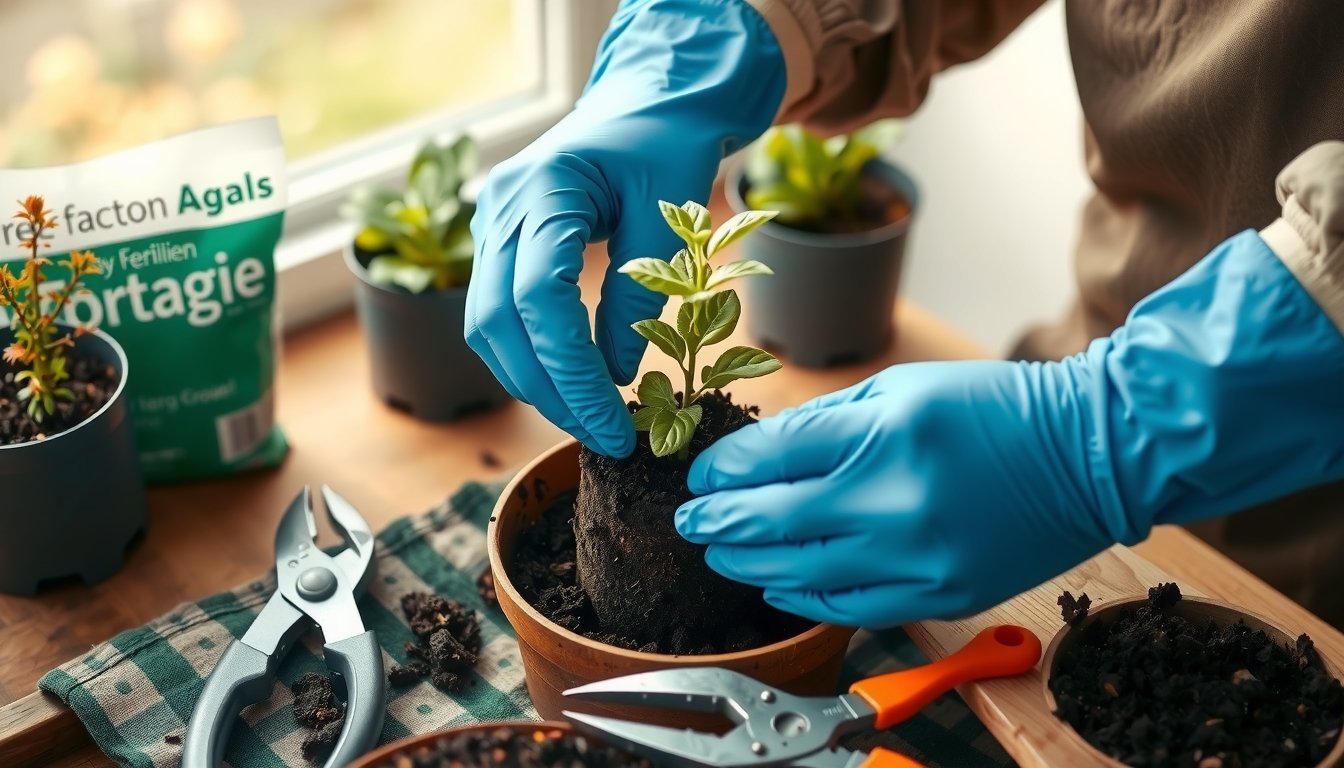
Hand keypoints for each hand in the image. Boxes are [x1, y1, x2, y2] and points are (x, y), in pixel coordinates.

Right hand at [466, 0, 784, 456]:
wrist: (646, 99)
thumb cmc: (667, 145)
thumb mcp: (671, 218)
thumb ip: (640, 296)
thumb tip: (618, 376)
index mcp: (545, 187)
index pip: (540, 300)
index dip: (573, 373)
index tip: (613, 423)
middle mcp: (501, 206)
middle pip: (498, 321)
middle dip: (549, 390)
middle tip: (603, 436)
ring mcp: (490, 222)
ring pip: (486, 325)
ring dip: (534, 381)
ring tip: (589, 418)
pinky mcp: (497, 240)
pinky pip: (497, 312)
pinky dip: (529, 356)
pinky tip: (570, 383)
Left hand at [676, 230, 1343, 627]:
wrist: (1090, 455)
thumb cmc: (995, 409)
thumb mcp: (902, 388)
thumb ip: (827, 422)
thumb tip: (759, 453)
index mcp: (884, 434)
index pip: (771, 458)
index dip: (723, 470)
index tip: (701, 475)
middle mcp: (894, 500)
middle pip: (772, 521)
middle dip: (717, 521)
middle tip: (689, 519)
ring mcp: (917, 557)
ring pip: (800, 572)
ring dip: (747, 562)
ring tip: (719, 550)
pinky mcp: (939, 594)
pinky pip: (848, 606)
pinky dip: (801, 597)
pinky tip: (774, 583)